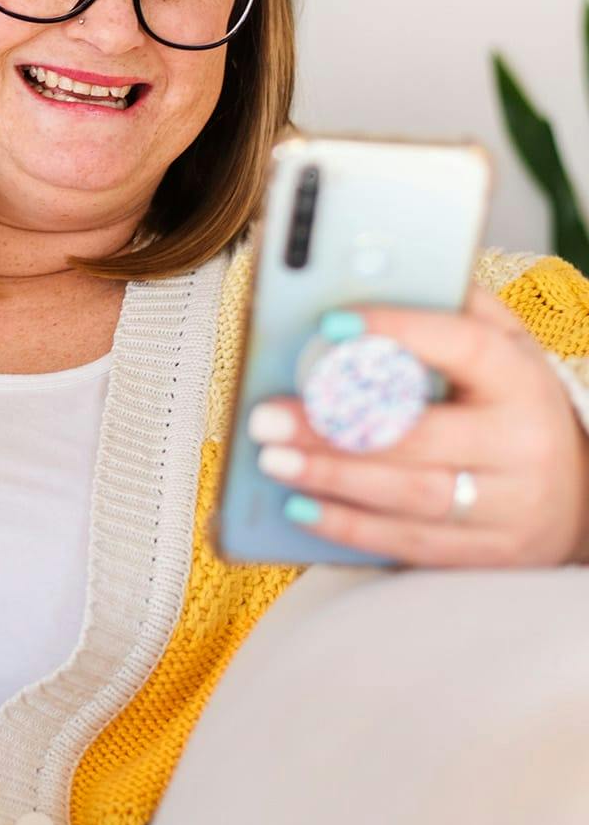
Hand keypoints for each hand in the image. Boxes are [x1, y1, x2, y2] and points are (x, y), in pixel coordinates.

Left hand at [247, 287, 588, 566]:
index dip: (397, 331)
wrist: (580, 492)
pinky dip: (349, 527)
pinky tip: (300, 507)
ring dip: (332, 478)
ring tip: (271, 459)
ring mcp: (508, 506)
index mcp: (521, 379)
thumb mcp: (504, 347)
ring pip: (411, 495)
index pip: (462, 346)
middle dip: (335, 427)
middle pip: (422, 436)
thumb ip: (452, 308)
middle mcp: (521, 444)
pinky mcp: (488, 554)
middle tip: (267, 417)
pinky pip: (410, 543)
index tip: (329, 323)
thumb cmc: (513, 404)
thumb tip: (378, 270)